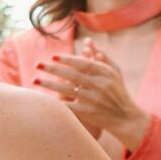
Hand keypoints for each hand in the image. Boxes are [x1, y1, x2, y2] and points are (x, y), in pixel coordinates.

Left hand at [33, 42, 150, 150]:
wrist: (125, 117)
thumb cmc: (118, 91)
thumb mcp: (115, 73)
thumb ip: (102, 57)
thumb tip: (89, 42)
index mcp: (106, 74)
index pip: (83, 64)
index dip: (68, 59)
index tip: (53, 56)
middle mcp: (100, 85)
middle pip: (72, 75)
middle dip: (53, 69)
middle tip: (38, 65)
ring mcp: (94, 99)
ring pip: (67, 90)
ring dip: (49, 85)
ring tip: (35, 80)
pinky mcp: (89, 112)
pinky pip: (69, 106)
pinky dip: (56, 102)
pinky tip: (42, 98)